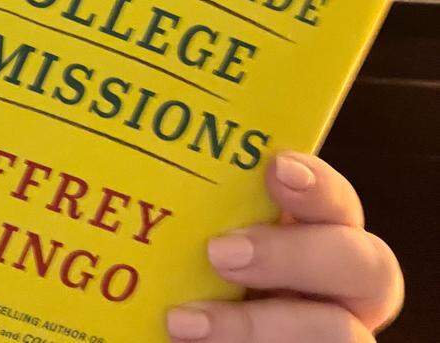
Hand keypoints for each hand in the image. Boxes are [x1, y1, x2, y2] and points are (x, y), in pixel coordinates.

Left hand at [166, 152, 403, 341]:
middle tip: (218, 253)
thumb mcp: (183, 244)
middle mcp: (337, 288)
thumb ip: (186, 216)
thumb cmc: (178, 286)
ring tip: (181, 323)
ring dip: (259, 326)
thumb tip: (124, 163)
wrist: (172, 332)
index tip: (277, 168)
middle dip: (294, 255)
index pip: (335, 202)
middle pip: (365, 265)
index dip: (318, 184)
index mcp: (310, 237)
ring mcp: (334, 334)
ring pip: (341, 333)